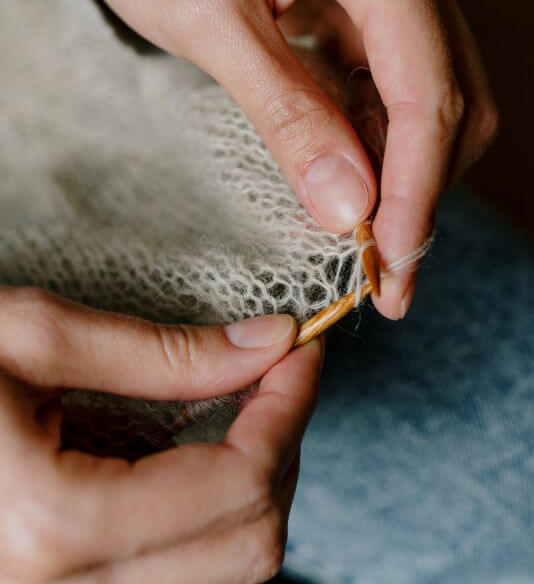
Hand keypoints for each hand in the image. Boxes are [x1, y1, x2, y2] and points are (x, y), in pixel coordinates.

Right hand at [0, 286, 321, 582]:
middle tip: (273, 376)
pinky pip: (180, 577)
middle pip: (249, 544)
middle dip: (280, 447)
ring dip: (252, 486)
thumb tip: (268, 343)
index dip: (288, 408)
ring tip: (233, 411)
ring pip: (224, 573)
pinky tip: (187, 458)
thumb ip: (163, 352)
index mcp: (55, 524)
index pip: (239, 481)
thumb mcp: (34, 338)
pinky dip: (210, 518)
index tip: (301, 350)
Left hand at [69, 0, 497, 317]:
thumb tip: (348, 206)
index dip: (415, 187)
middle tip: (382, 271)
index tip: (390, 262)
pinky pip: (397, 93)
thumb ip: (286, 113)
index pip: (427, 88)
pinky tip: (346, 179)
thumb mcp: (209, 22)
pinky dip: (381, 146)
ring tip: (359, 236)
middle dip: (420, 191)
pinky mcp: (368, 12)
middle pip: (452, 99)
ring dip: (405, 175)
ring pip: (436, 103)